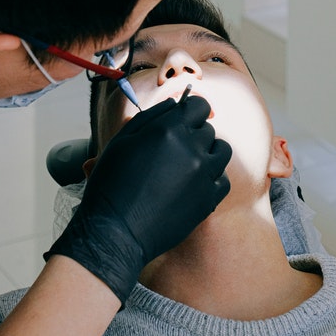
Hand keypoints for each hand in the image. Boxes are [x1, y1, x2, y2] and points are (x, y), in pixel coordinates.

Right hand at [45, 96, 230, 302]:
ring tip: (188, 166)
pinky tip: (194, 185)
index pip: (198, 106)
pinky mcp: (209, 198)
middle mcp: (191, 147)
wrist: (116, 231)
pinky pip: (223, 179)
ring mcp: (203, 174)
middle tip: (175, 152)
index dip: (192, 111)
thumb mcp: (121, 142)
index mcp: (168, 129)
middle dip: (194, 135)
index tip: (187, 120)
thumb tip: (174, 105)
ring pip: (221, 151)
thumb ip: (150, 117)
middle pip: (208, 129)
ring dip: (208, 154)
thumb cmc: (111, 185)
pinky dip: (212, 179)